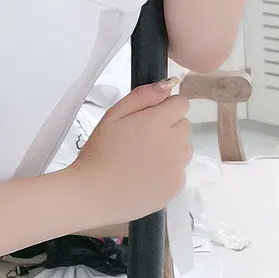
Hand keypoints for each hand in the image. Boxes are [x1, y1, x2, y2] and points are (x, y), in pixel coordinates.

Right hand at [68, 77, 192, 222]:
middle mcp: (174, 142)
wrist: (94, 193)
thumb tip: (169, 84)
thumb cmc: (99, 151)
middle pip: (184, 126)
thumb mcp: (113, 116)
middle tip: (142, 139)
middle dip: (168, 128)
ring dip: (171, 149)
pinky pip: (179, 171)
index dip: (165, 108)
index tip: (148, 118)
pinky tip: (145, 176)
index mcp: (158, 121)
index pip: (181, 104)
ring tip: (144, 158)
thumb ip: (143, 96)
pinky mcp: (176, 187)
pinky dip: (167, 171)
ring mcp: (177, 166)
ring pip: (184, 149)